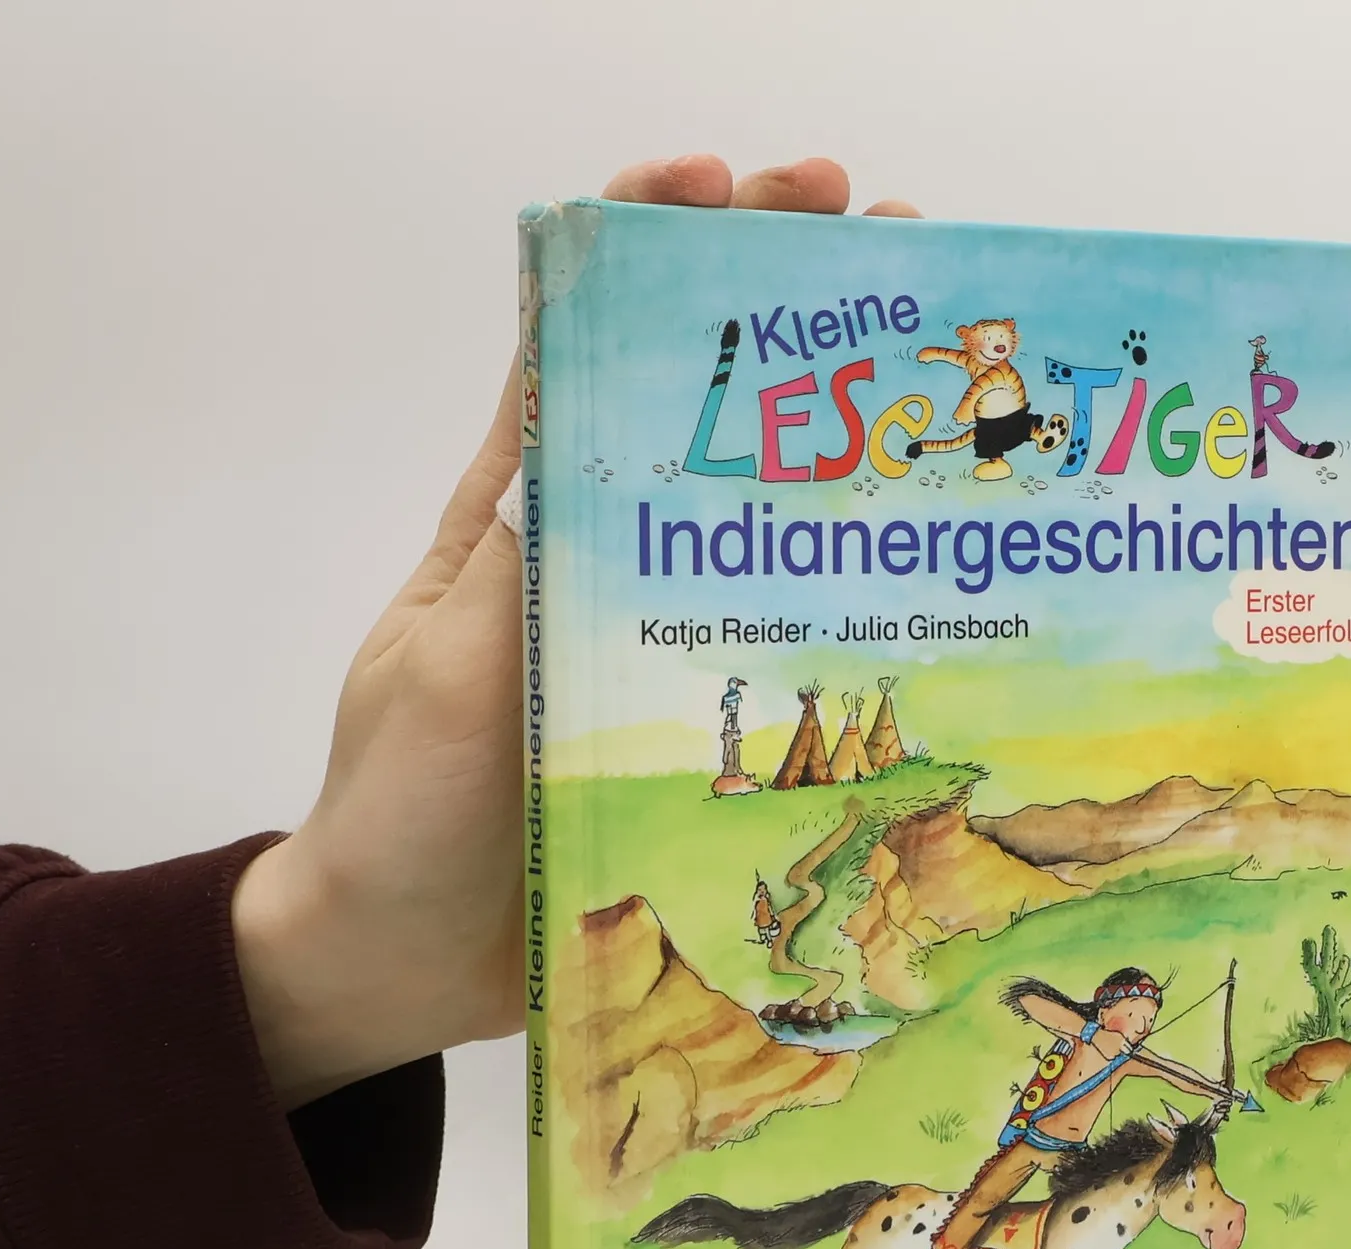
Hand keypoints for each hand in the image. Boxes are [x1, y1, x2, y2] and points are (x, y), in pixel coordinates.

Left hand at [232, 157, 919, 1107]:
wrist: (408, 958)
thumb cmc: (401, 811)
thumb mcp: (446, 673)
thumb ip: (520, 571)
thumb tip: (601, 434)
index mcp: (518, 513)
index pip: (584, 339)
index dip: (649, 241)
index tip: (728, 189)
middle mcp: (601, 557)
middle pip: (700, 404)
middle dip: (786, 306)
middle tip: (893, 242)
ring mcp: (659, 638)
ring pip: (763, 512)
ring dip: (849, 436)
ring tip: (949, 374)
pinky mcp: (704, 722)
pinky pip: (789, 642)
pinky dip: (858, 591)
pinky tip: (936, 559)